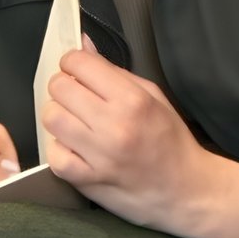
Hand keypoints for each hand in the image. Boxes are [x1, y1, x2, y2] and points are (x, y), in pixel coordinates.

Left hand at [43, 47, 238, 237]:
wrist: (186, 191)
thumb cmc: (172, 143)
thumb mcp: (154, 98)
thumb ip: (116, 72)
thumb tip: (84, 46)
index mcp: (133, 100)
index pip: (79, 63)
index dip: (73, 63)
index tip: (79, 73)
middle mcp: (114, 125)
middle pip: (59, 88)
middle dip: (64, 88)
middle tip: (76, 98)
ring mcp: (99, 154)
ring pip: (51, 118)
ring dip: (59, 117)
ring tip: (75, 124)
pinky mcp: (87, 180)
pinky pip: (54, 155)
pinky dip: (60, 151)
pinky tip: (75, 150)